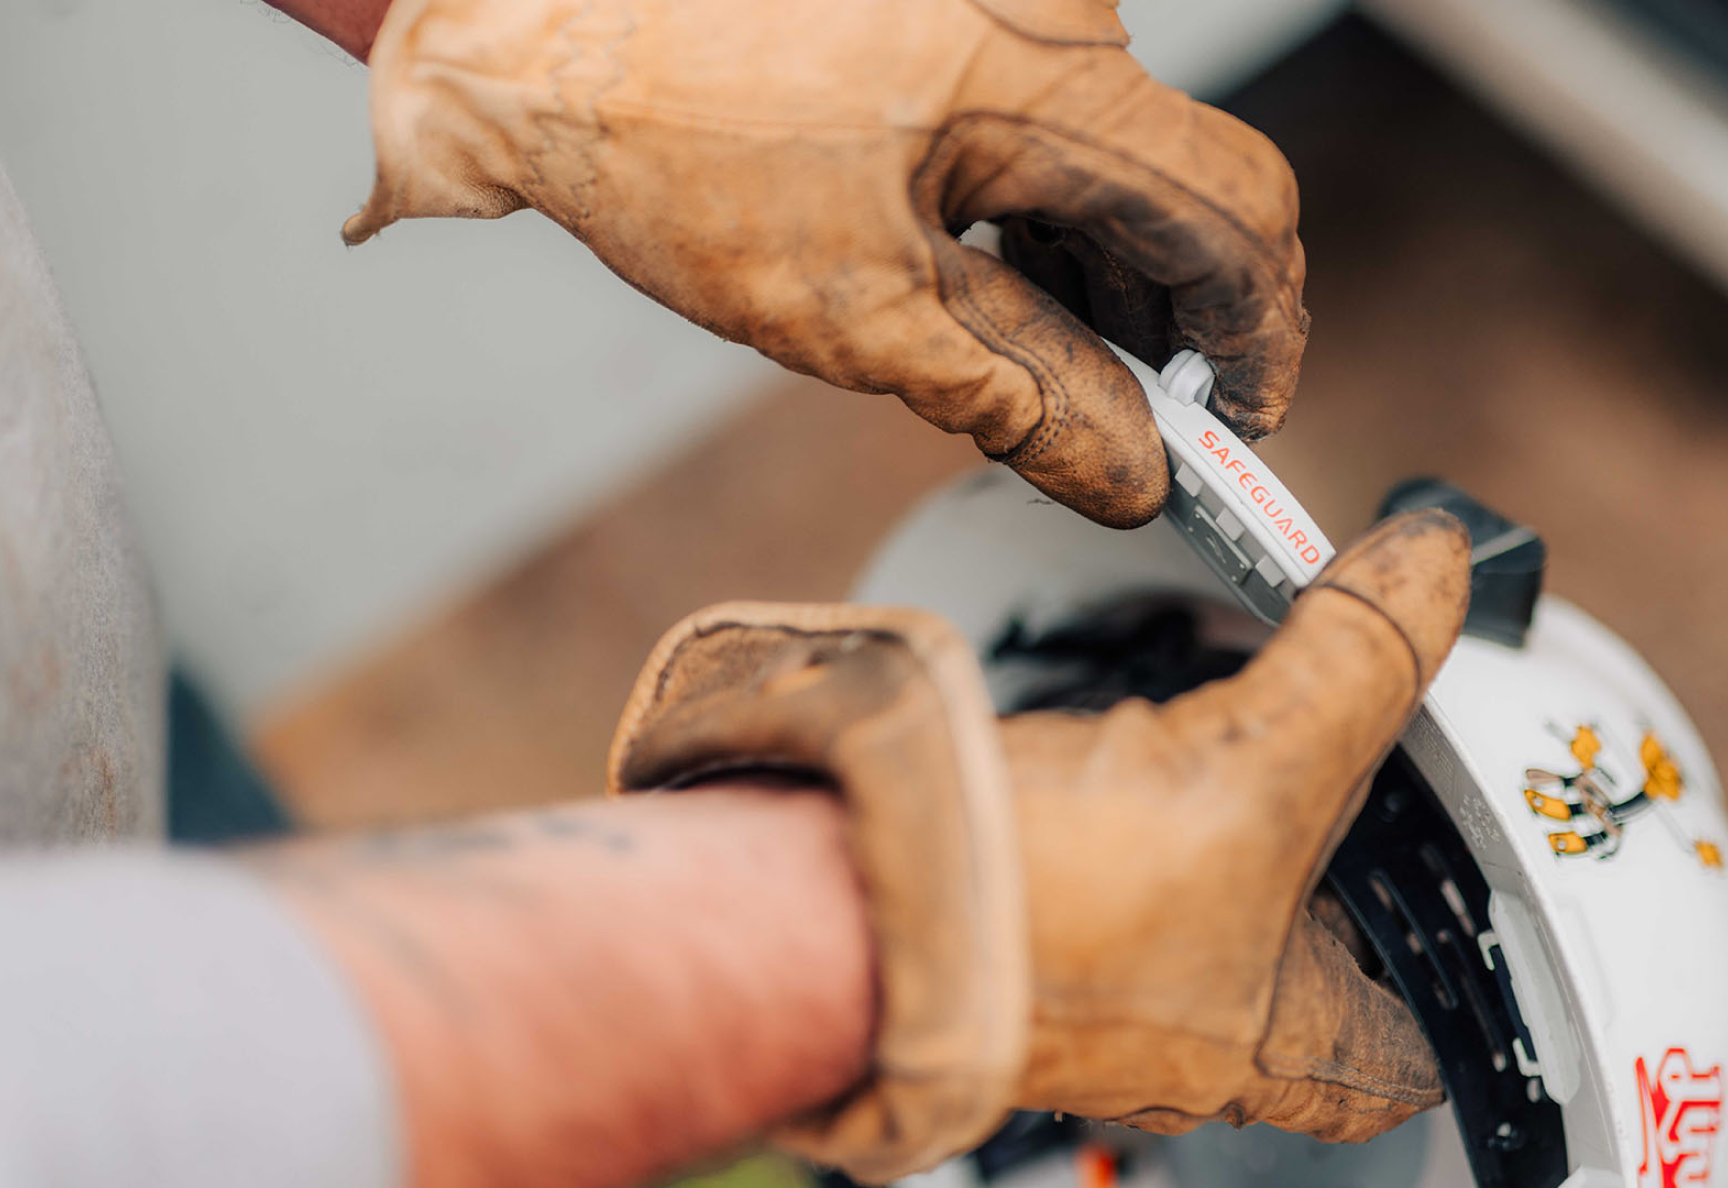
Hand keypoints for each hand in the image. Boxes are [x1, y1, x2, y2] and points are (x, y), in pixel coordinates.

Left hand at [343, 0, 1307, 527]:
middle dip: (1164, 320)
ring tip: (1038, 366)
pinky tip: (991, 281)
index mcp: (1048, 82)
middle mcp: (1056, 15)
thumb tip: (1131, 474)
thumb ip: (1023, 401)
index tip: (1230, 427)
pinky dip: (1040, 212)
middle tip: (1119, 424)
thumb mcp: (858, 311)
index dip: (1254, 339)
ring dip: (1098, 271)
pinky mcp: (960, 2)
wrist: (533, 23)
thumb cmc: (669, 142)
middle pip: (1182, 186)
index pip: (1237, 216)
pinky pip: (1047, 117)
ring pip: (1114, 156)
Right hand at [609, 510, 1469, 1178]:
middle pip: (1299, 960)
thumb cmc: (1038, 903)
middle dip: (1326, 865)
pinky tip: (1122, 736)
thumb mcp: (1248, 768)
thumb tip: (1434, 568)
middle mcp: (1179, 1033)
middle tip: (1354, 771)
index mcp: (1265, 1039)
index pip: (1399, 1053)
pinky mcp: (1015, 923)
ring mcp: (1090, 987)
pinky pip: (1104, 866)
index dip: (1441, 980)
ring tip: (1243, 731)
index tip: (1457, 906)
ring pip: (1197, 906)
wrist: (839, 895)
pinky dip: (1127, 799)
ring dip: (1222, 822)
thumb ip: (1355, 660)